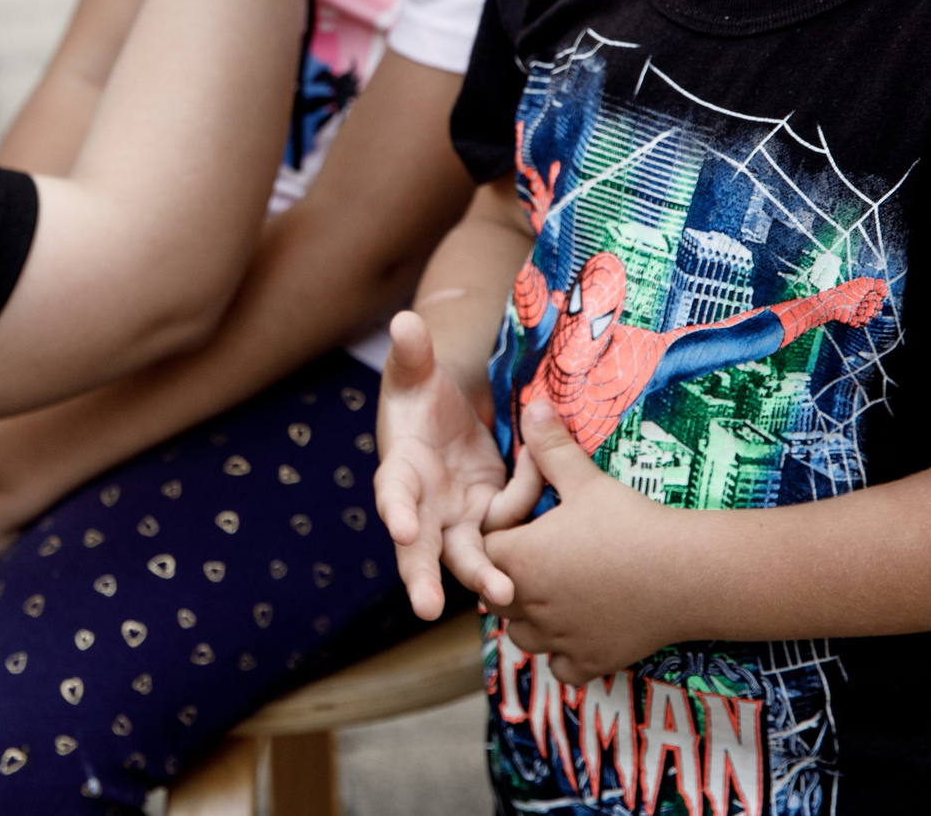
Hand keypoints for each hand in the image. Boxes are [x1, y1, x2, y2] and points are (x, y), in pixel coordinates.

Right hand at [374, 311, 514, 618]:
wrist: (450, 413)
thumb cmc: (421, 394)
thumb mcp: (416, 369)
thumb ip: (412, 351)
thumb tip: (404, 321)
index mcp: (399, 472)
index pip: (392, 493)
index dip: (395, 510)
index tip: (401, 528)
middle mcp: (425, 507)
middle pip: (419, 548)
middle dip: (420, 577)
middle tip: (427, 608)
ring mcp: (459, 519)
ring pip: (467, 556)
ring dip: (483, 577)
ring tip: (505, 597)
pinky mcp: (490, 520)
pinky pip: (512, 522)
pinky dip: (526, 504)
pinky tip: (538, 465)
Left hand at [482, 398, 684, 687]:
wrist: (685, 573)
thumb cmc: (631, 522)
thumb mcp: (586, 479)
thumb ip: (552, 446)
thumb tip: (532, 403)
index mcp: (518, 559)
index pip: (485, 550)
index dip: (502, 536)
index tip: (527, 526)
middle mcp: (529, 605)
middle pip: (497, 597)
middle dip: (511, 579)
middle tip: (539, 561)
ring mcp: (559, 639)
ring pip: (522, 638)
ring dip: (532, 621)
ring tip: (556, 597)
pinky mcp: (590, 663)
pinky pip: (561, 668)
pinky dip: (566, 655)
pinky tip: (584, 631)